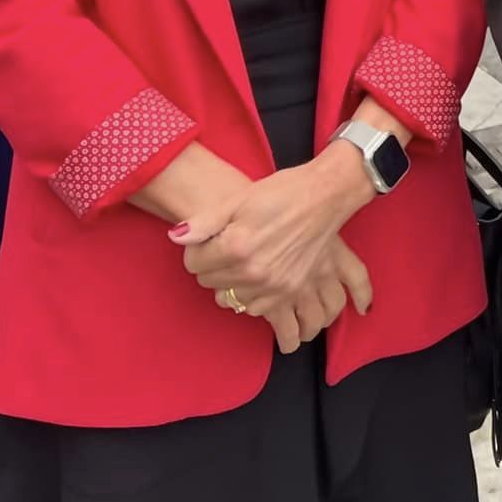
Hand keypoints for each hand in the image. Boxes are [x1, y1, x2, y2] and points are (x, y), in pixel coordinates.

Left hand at [172, 145, 374, 351]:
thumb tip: (176, 238)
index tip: (211, 238)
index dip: (198, 249)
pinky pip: (254, 308)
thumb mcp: (238, 200)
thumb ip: (204, 222)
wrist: (325, 197)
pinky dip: (251, 295)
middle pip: (208, 282)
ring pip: (229, 299)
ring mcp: (273, 285)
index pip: (193, 263)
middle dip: (212, 266)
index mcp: (236, 246)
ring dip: (230, 283)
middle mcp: (253, 271)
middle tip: (228, 246)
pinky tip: (258, 275)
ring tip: (244, 260)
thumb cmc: (282, 193)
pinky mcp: (289, 291)